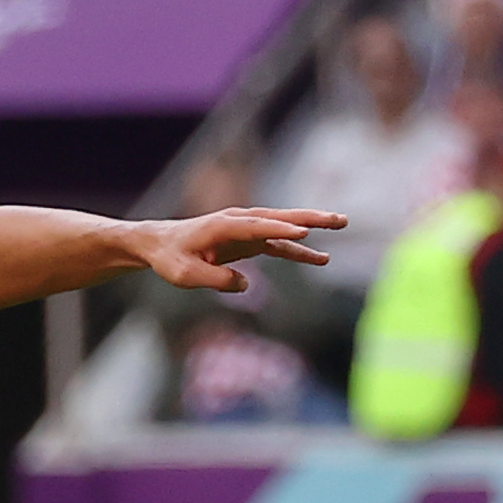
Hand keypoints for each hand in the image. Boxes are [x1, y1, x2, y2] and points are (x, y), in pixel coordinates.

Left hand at [135, 206, 342, 292]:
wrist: (160, 244)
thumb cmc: (170, 258)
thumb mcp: (185, 275)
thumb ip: (215, 280)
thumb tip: (245, 285)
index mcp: (223, 226)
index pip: (257, 226)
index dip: (280, 229)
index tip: (304, 233)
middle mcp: (239, 221)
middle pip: (280, 217)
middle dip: (310, 218)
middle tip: (338, 218)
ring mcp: (246, 229)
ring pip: (284, 226)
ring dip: (312, 226)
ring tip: (341, 225)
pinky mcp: (249, 240)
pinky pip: (279, 244)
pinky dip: (298, 250)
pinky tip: (320, 259)